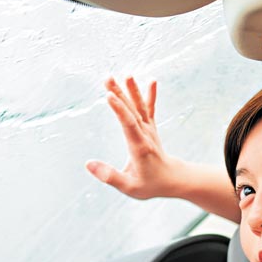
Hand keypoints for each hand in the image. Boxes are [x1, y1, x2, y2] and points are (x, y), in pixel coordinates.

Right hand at [86, 76, 181, 198]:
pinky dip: (150, 96)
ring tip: (126, 74)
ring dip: (132, 91)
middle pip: (131, 111)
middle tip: (107, 77)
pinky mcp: (150, 128)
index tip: (109, 96)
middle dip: (120, 94)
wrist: (172, 179)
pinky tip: (153, 81)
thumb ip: (110, 176)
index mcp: (139, 147)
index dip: (119, 110)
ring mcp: (149, 130)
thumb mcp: (130, 187)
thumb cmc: (150, 185)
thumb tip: (88, 164)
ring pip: (140, 108)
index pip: (128, 125)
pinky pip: (150, 110)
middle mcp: (145, 135)